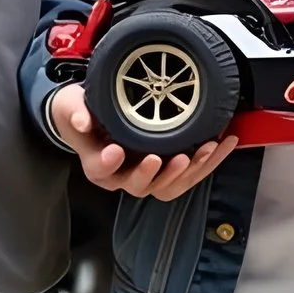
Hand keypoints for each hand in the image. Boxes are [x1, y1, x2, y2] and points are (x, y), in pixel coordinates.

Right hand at [49, 82, 237, 202]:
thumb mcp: (71, 106)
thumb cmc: (81, 113)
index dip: (108, 163)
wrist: (94, 117)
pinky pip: (188, 176)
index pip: (101, 170)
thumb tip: (81, 120)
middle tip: (176, 157)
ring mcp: (146, 176)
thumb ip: (75, 111)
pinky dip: (207, 163)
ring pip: (169, 186)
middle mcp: (122, 177)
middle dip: (161, 174)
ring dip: (191, 171)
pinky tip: (222, 146)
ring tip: (206, 150)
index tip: (116, 150)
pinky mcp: (166, 170)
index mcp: (97, 165)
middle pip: (140, 186)